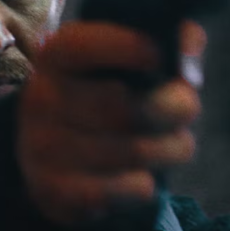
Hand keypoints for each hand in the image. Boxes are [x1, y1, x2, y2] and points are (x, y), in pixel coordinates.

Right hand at [16, 21, 205, 225]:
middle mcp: (41, 98)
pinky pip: (121, 189)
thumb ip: (166, 40)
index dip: (128, 48)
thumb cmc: (106, 95)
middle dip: (174, 109)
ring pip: (133, 151)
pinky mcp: (54, 190)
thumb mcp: (127, 58)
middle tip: (188, 109)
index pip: (85, 46)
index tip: (159, 56)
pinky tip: (143, 175)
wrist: (56, 153)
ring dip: (169, 148)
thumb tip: (189, 41)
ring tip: (170, 143)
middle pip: (125, 106)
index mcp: (56, 55)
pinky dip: (144, 184)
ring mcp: (42, 147)